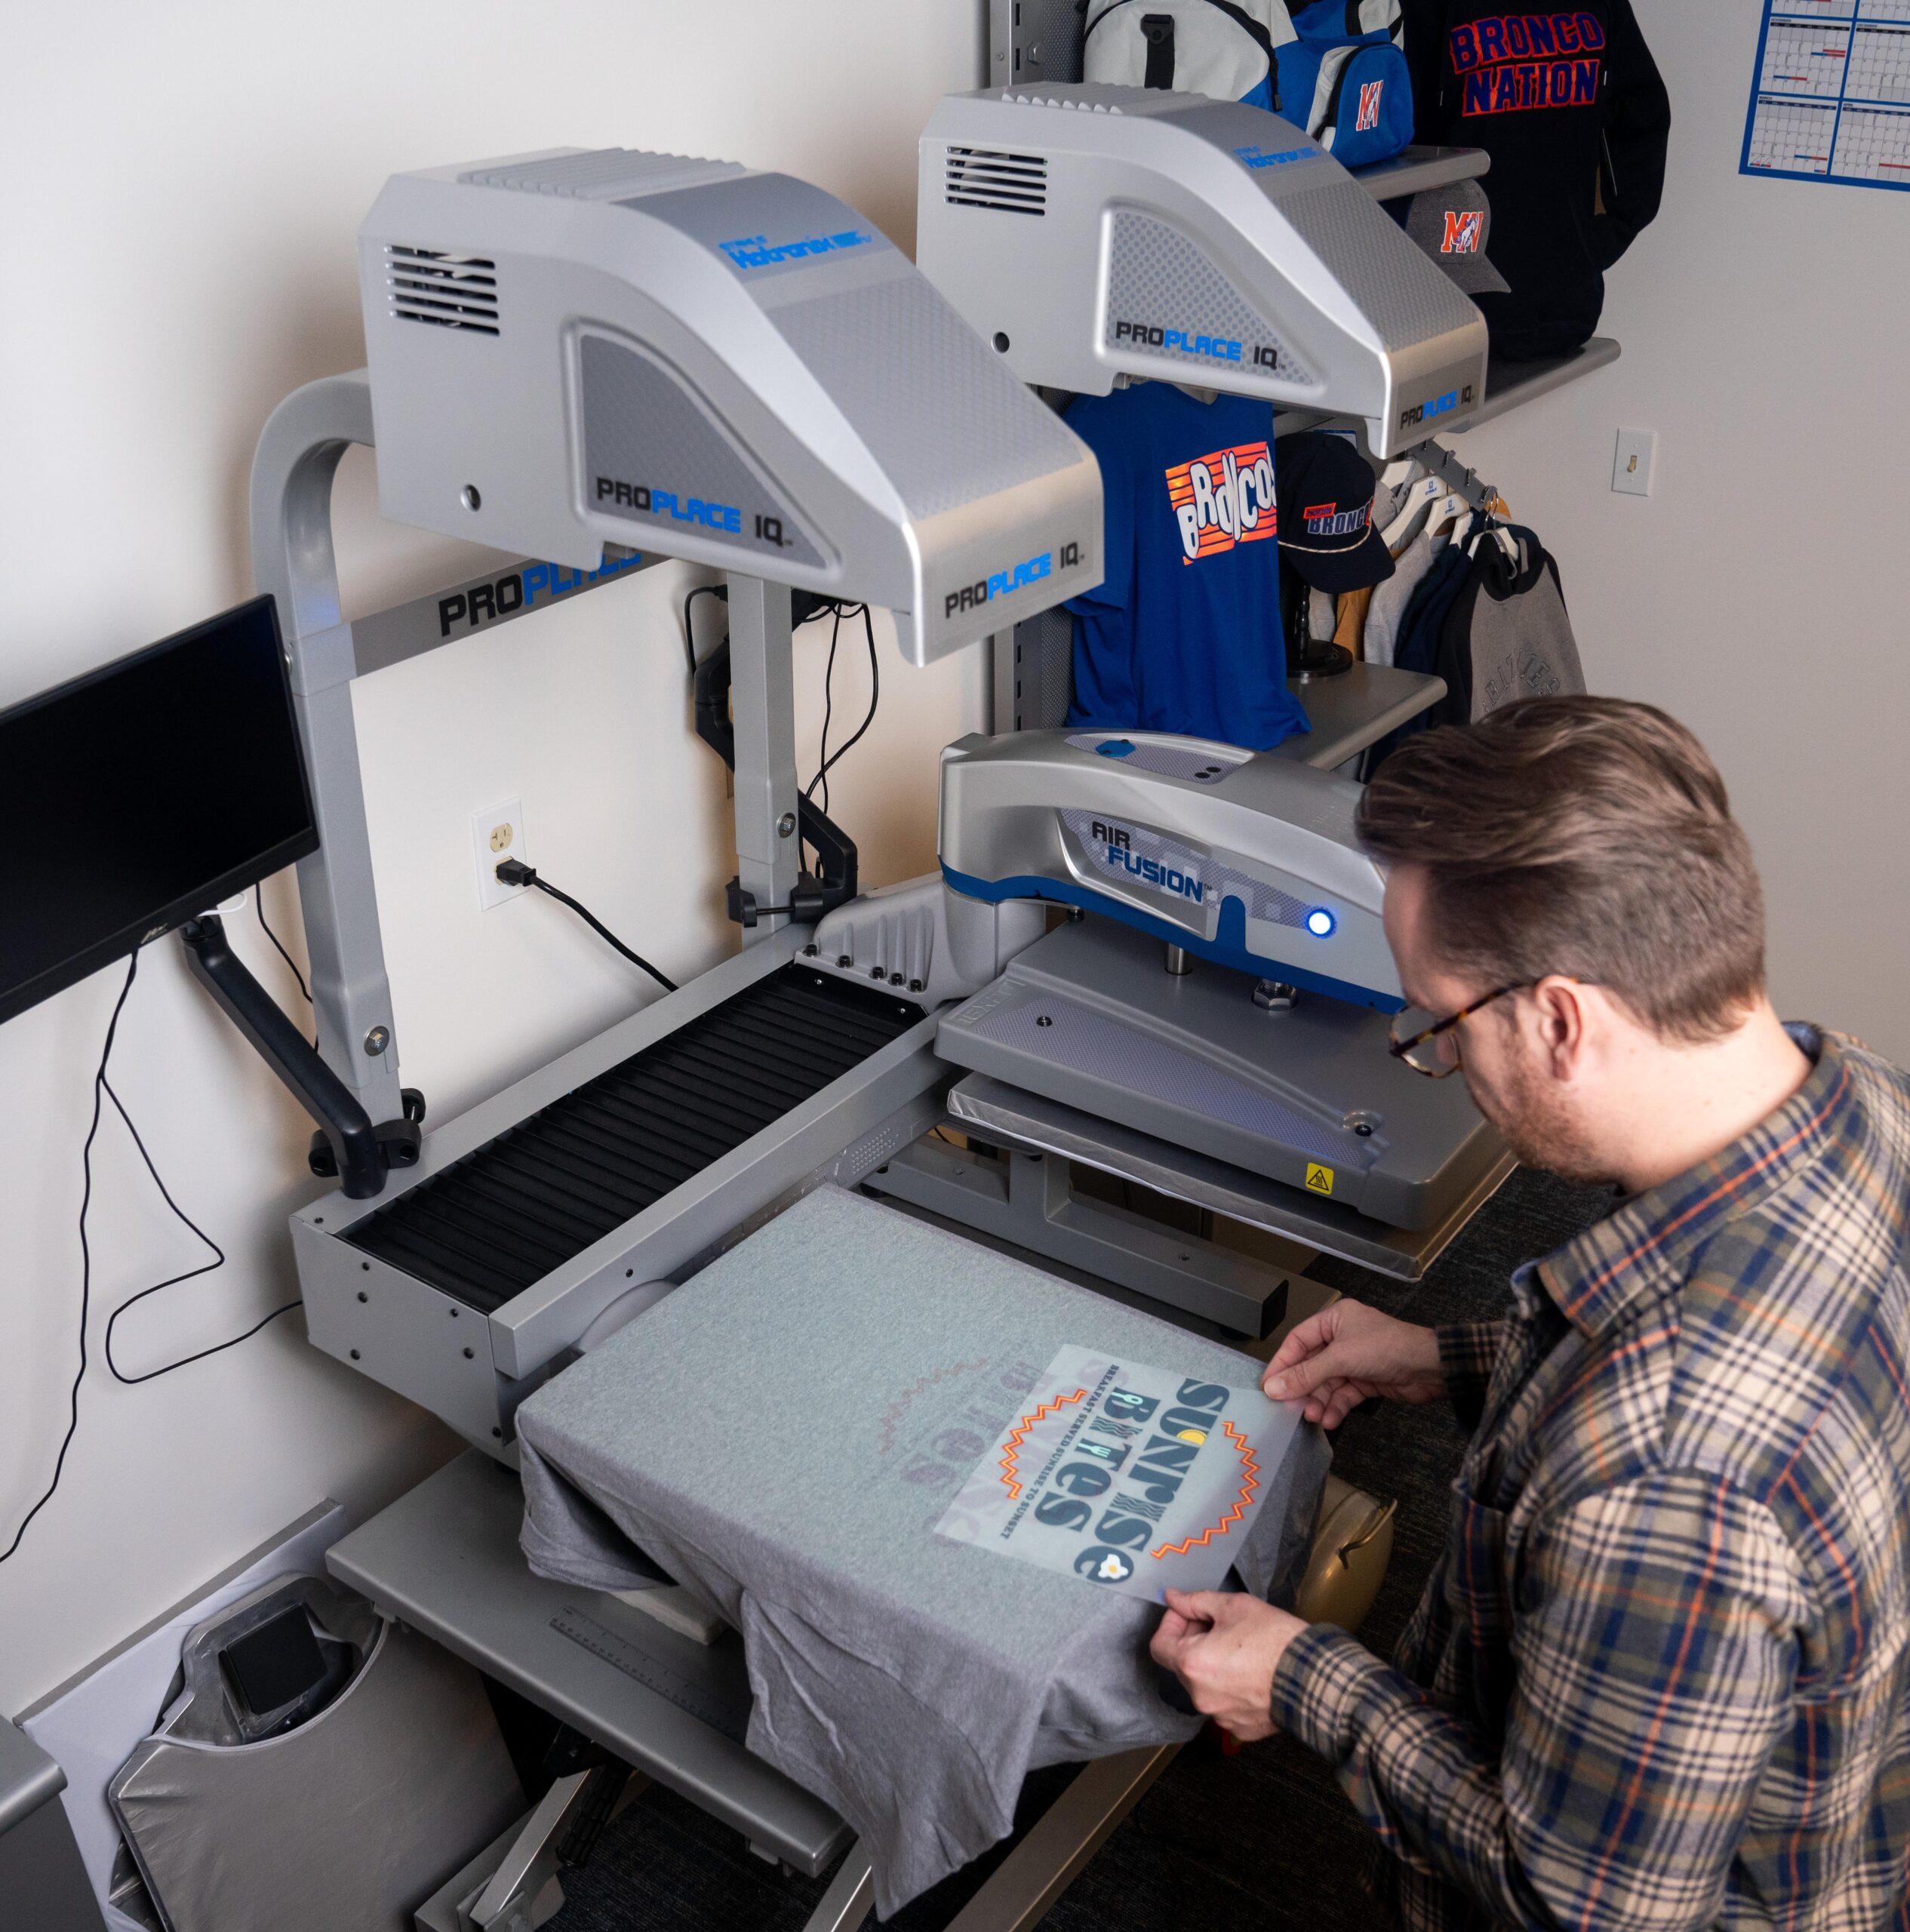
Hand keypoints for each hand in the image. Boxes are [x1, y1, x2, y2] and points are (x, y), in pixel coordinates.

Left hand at [1149, 1589, 1304, 1741]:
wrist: (1314, 1678)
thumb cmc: (1275, 1640)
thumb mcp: (1234, 1607)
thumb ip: (1196, 1602)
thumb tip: (1172, 1598)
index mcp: (1192, 1664)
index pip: (1159, 1645)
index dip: (1171, 1624)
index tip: (1190, 1614)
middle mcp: (1199, 1696)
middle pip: (1182, 1664)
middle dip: (1195, 1642)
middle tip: (1221, 1625)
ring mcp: (1220, 1717)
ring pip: (1204, 1685)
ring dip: (1213, 1666)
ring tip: (1242, 1649)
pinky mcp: (1240, 1729)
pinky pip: (1225, 1704)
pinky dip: (1231, 1688)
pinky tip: (1253, 1674)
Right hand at [1261, 1299, 1443, 1427]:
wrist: (1430, 1368)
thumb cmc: (1388, 1347)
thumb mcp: (1341, 1358)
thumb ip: (1306, 1374)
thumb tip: (1274, 1387)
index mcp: (1335, 1320)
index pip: (1298, 1341)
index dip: (1282, 1363)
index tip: (1268, 1385)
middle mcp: (1342, 1338)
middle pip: (1311, 1365)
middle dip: (1302, 1388)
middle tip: (1288, 1407)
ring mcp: (1354, 1361)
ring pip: (1327, 1384)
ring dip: (1319, 1401)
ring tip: (1312, 1417)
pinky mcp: (1365, 1381)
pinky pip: (1343, 1395)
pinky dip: (1335, 1407)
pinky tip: (1329, 1420)